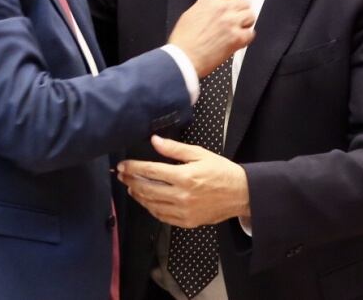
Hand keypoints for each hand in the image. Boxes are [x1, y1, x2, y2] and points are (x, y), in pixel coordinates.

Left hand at [117, 135, 249, 228]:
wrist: (241, 193)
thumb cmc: (221, 171)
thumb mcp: (199, 154)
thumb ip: (175, 149)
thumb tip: (155, 140)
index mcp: (184, 176)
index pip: (151, 171)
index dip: (133, 168)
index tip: (122, 165)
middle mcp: (181, 195)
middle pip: (147, 189)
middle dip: (131, 181)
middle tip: (121, 176)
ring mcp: (183, 211)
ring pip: (152, 205)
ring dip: (138, 195)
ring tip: (131, 188)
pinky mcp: (186, 222)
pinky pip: (162, 217)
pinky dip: (151, 208)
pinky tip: (147, 201)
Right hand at [169, 0, 253, 77]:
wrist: (184, 58)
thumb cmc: (183, 40)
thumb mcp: (191, 14)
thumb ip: (207, 8)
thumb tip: (215, 9)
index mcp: (210, 1)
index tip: (233, 4)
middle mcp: (222, 9)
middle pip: (244, 2)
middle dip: (241, 10)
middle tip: (237, 19)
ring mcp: (231, 23)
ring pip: (250, 16)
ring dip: (246, 23)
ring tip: (238, 30)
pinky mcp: (237, 38)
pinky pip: (251, 34)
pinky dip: (246, 38)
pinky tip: (238, 41)